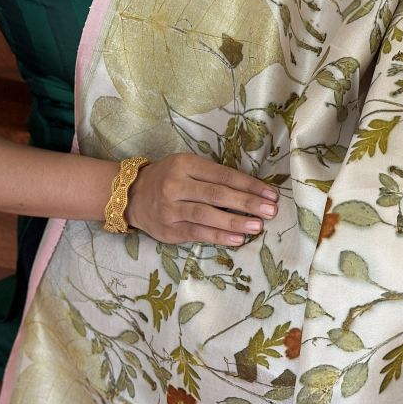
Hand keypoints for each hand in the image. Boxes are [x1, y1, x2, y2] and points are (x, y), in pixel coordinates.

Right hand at [125, 153, 279, 246]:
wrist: (131, 196)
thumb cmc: (169, 179)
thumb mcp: (187, 168)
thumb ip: (213, 177)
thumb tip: (252, 191)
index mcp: (185, 164)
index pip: (223, 175)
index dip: (249, 185)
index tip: (271, 193)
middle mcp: (176, 185)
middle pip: (217, 194)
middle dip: (247, 203)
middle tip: (270, 210)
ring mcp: (170, 208)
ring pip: (207, 215)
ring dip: (235, 221)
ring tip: (257, 226)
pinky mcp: (169, 229)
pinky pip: (197, 233)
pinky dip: (218, 236)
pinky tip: (237, 239)